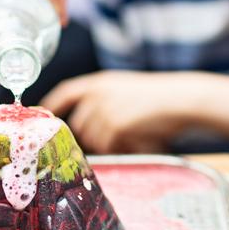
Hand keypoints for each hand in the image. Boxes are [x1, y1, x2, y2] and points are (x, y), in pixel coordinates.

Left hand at [41, 70, 193, 153]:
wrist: (183, 99)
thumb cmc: (162, 97)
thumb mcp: (127, 90)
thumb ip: (104, 102)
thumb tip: (88, 127)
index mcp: (100, 82)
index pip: (66, 92)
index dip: (52, 105)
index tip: (45, 116)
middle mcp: (97, 93)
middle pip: (78, 125)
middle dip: (93, 136)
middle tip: (117, 138)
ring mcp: (103, 109)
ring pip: (94, 139)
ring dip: (111, 143)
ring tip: (136, 135)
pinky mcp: (113, 125)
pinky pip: (109, 147)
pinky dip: (123, 148)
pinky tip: (141, 139)